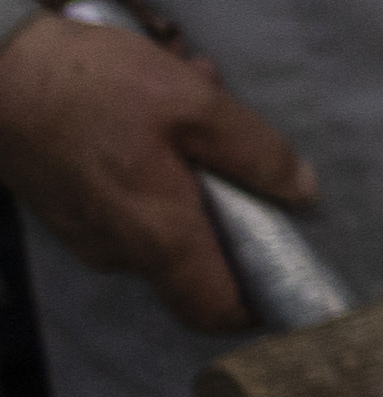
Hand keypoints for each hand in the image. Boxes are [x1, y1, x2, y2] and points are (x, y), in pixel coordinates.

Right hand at [0, 12, 322, 336]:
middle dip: (228, 198)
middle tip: (233, 134)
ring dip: (191, 166)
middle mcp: (118, 250)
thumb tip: (302, 193)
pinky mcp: (65, 207)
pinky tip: (154, 102)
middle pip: (197, 254)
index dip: (256, 305)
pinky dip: (154, 161)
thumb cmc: (93, 86)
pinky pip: (129, 199)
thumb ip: (255, 153)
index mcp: (157, 236)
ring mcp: (85, 232)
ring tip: (194, 91)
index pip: (213, 310)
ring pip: (164, 216)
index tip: (286, 276)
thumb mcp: (194, 103)